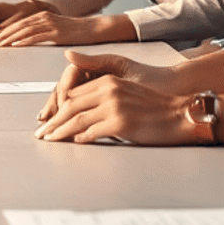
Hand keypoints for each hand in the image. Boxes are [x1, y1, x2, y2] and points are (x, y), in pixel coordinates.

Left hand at [0, 11, 131, 46]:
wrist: (95, 28)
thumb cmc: (77, 33)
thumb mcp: (57, 31)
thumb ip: (43, 34)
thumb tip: (30, 42)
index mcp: (42, 16)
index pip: (17, 24)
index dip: (3, 31)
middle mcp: (43, 17)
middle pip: (17, 26)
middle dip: (1, 35)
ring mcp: (50, 24)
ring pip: (23, 31)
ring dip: (8, 38)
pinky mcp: (56, 32)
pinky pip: (36, 36)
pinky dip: (23, 40)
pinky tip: (14, 45)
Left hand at [33, 72, 209, 145]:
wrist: (182, 115)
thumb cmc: (155, 107)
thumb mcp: (126, 93)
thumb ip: (102, 98)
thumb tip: (79, 115)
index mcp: (107, 81)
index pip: (73, 94)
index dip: (57, 108)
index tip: (48, 120)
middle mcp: (108, 90)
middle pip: (70, 107)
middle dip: (52, 121)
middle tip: (41, 133)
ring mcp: (114, 106)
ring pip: (76, 120)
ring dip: (59, 132)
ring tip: (50, 140)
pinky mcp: (121, 123)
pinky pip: (92, 132)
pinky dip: (79, 138)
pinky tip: (72, 143)